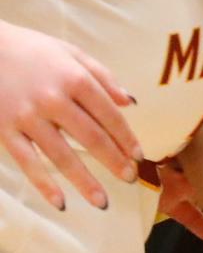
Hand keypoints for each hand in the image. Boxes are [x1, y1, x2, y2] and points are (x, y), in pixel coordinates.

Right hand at [0, 20, 142, 209]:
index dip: (126, 138)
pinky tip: (60, 202)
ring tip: (102, 202)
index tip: (139, 156)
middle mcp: (53, 98)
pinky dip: (44, 184)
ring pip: (62, 155)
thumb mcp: (71, 53)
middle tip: (129, 179)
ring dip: (84, 181)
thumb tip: (130, 102)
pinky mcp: (5, 130)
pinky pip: (28, 162)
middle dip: (113, 161)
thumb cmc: (32, 50)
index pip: (109, 114)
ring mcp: (27, 117)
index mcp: (74, 78)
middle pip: (91, 137)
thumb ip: (102, 76)